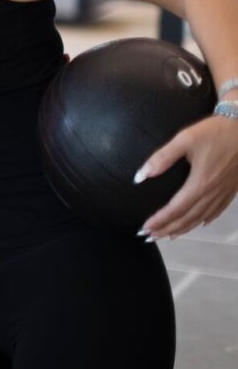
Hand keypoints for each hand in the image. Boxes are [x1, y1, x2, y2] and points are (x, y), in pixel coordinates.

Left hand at [138, 115, 237, 238]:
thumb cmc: (215, 131)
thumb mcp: (185, 139)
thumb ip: (162, 158)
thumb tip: (139, 177)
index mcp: (200, 183)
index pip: (176, 209)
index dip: (160, 220)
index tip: (145, 228)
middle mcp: (214, 192)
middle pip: (189, 218)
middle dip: (169, 229)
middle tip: (151, 237)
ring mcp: (225, 192)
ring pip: (203, 217)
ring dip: (185, 228)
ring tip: (169, 236)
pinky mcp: (233, 188)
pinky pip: (218, 210)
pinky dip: (205, 219)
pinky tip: (200, 223)